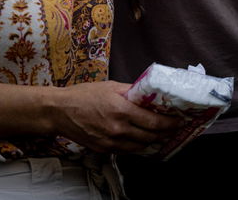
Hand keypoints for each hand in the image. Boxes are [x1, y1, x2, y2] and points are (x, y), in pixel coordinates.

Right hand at [51, 80, 182, 152]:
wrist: (59, 111)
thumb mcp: (111, 87)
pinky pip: (126, 151)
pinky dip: (137, 146)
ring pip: (140, 146)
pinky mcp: (103, 149)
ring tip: (162, 135)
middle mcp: (118, 129)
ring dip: (153, 141)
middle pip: (150, 136)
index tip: (178, 120)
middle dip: (165, 133)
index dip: (169, 123)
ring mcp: (110, 141)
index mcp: (122, 110)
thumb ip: (132, 91)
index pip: (153, 122)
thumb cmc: (83, 95)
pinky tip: (142, 140)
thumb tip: (150, 93)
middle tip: (174, 128)